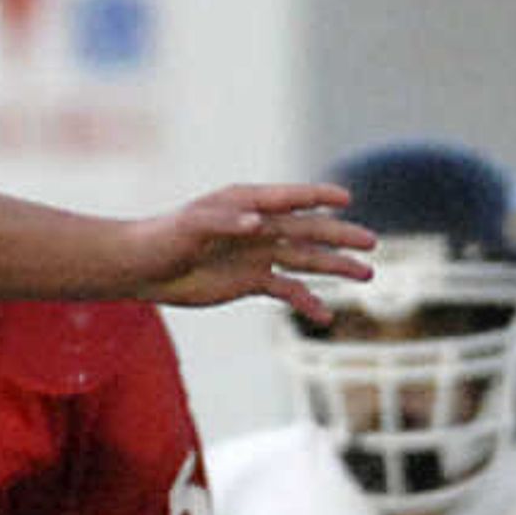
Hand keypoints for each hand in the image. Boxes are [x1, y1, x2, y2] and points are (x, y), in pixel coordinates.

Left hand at [125, 183, 375, 325]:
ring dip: (336, 267)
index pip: (292, 198)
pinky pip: (287, 291)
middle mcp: (261, 226)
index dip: (318, 197)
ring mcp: (259, 254)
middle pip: (310, 230)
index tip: (346, 200)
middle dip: (341, 237)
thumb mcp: (192, 226)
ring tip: (367, 275)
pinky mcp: (251, 281)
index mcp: (248, 203)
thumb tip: (257, 224)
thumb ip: (226, 222)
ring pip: (307, 260)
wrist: (143, 269)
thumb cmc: (164, 238)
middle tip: (371, 243)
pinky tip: (326, 317)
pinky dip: (307, 302)